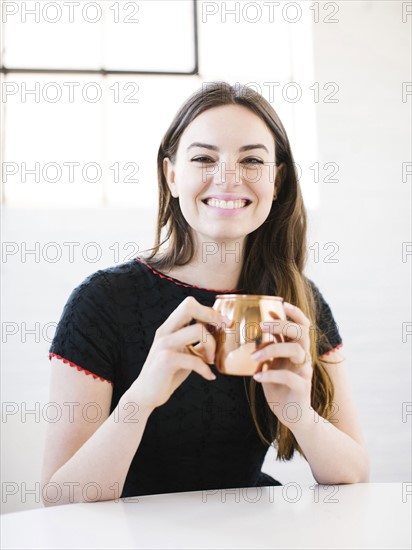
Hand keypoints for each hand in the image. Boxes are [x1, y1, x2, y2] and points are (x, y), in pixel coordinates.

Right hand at [131, 296, 227, 409]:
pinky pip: (195, 358)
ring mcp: (164, 344)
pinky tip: (208, 376)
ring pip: (198, 330)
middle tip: (221, 331)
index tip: (224, 323)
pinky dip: (205, 369)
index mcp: (169, 327)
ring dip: (212, 345)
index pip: (189, 305)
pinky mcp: (166, 360)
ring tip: (210, 359)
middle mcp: (165, 331)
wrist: (146, 393)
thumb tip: (221, 334)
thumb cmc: (168, 373)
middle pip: (189, 306)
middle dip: (211, 316)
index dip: (209, 311)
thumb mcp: (185, 352)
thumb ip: (198, 342)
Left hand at [251, 302, 312, 429]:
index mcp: (297, 349)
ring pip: (297, 351)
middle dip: (282, 325)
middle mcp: (303, 357)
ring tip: (255, 355)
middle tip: (262, 326)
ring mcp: (304, 371)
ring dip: (273, 349)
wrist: (293, 415)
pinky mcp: (301, 387)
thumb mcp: (272, 363)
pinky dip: (271, 375)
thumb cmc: (280, 386)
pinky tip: (257, 377)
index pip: (303, 325)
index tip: (282, 303)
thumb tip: (251, 330)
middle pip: (301, 333)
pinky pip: (288, 377)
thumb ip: (269, 347)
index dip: (295, 313)